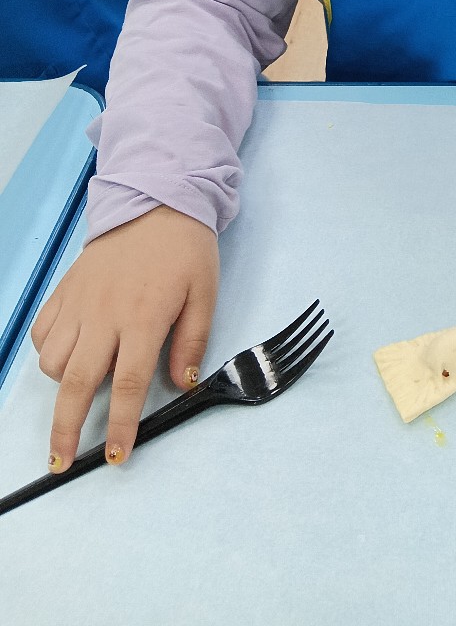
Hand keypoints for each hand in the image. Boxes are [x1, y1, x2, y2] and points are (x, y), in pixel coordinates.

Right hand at [31, 205, 218, 470]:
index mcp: (144, 317)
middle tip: (61, 462)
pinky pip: (44, 334)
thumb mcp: (205, 293)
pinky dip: (49, 353)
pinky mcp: (64, 290)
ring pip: (55, 362)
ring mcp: (80, 302)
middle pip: (78, 384)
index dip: (123, 425)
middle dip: (66, 430)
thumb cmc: (185, 249)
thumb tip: (184, 383)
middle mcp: (105, 314)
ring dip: (64, 385)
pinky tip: (68, 355)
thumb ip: (193, 341)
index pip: (130, 384)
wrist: (155, 201)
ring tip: (81, 391)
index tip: (116, 456)